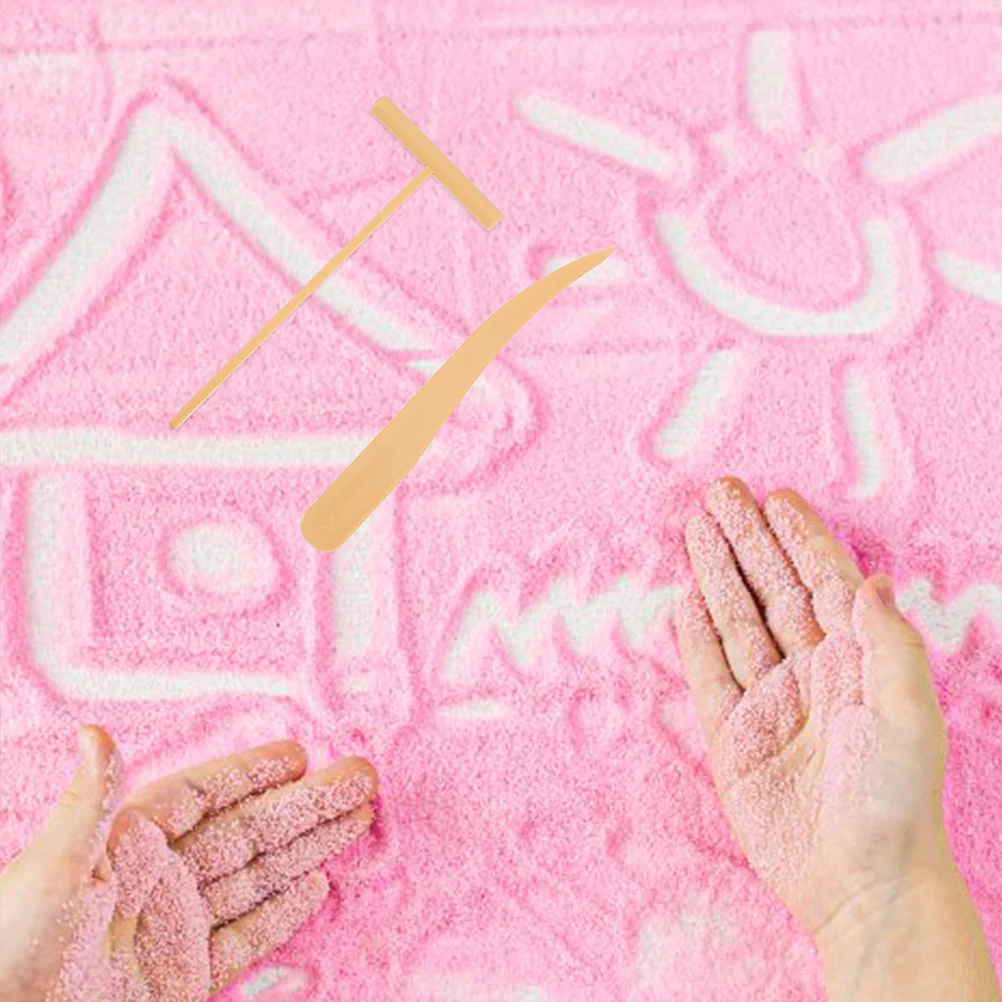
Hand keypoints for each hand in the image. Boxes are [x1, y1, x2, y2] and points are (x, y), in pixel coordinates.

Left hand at [0, 727, 377, 1001]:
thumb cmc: (13, 952)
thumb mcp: (49, 873)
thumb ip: (89, 805)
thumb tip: (94, 732)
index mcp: (130, 845)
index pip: (205, 796)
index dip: (252, 773)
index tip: (299, 755)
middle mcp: (161, 880)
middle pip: (249, 832)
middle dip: (306, 804)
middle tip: (361, 778)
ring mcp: (177, 929)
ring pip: (258, 877)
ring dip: (309, 847)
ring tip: (357, 818)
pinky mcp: (185, 979)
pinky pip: (246, 938)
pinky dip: (283, 913)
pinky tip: (316, 885)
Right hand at [676, 478, 949, 939]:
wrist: (860, 883)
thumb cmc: (898, 799)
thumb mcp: (907, 713)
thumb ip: (886, 642)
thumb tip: (869, 579)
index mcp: (854, 661)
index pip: (820, 582)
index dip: (799, 538)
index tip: (776, 496)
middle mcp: (809, 673)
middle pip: (770, 590)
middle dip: (746, 540)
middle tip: (720, 492)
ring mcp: (767, 703)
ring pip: (735, 621)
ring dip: (716, 573)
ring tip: (695, 528)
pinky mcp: (733, 737)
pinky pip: (709, 674)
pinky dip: (695, 637)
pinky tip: (686, 600)